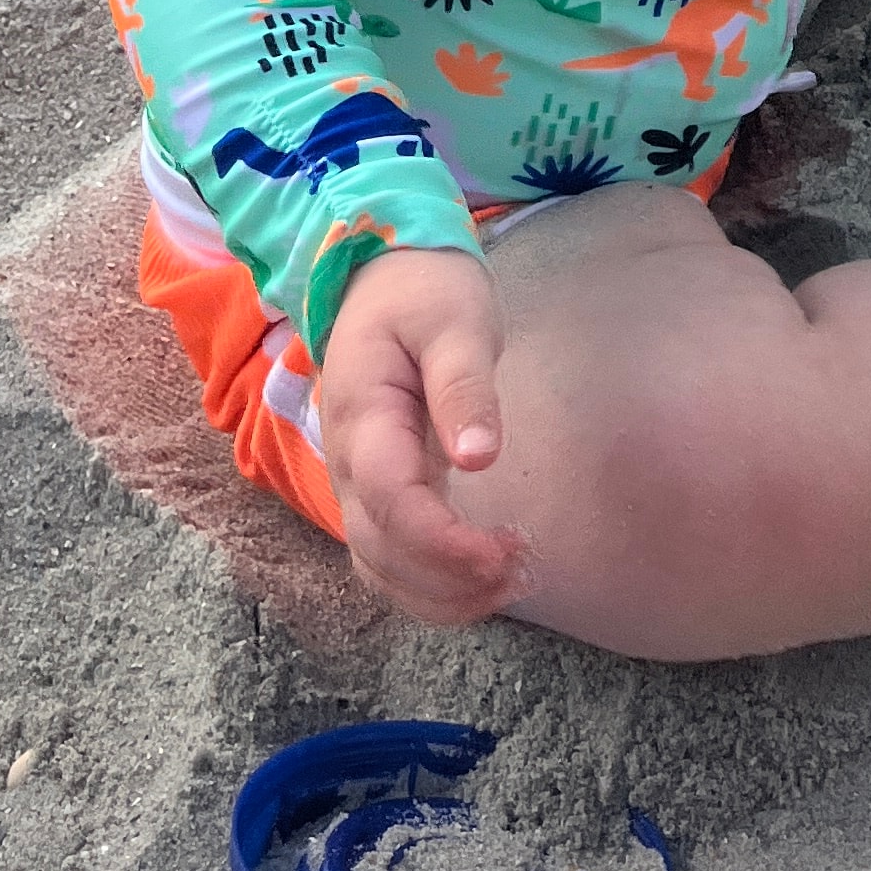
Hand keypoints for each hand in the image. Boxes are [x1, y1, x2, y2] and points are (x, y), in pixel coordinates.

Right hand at [318, 247, 525, 621]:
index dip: (443, 542)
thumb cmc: (423, 291)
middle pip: (380, 550)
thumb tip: (479, 458)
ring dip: (440, 593)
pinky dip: (430, 586)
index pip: (392, 501)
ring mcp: (357, 482)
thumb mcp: (454, 319)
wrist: (380, 277)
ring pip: (379, 568)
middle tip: (524, 566)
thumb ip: (463, 386)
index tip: (504, 551)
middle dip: (449, 577)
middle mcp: (346, 462)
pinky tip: (483, 580)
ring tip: (514, 578)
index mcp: (362, 416)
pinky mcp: (378, 491)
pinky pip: (388, 559)